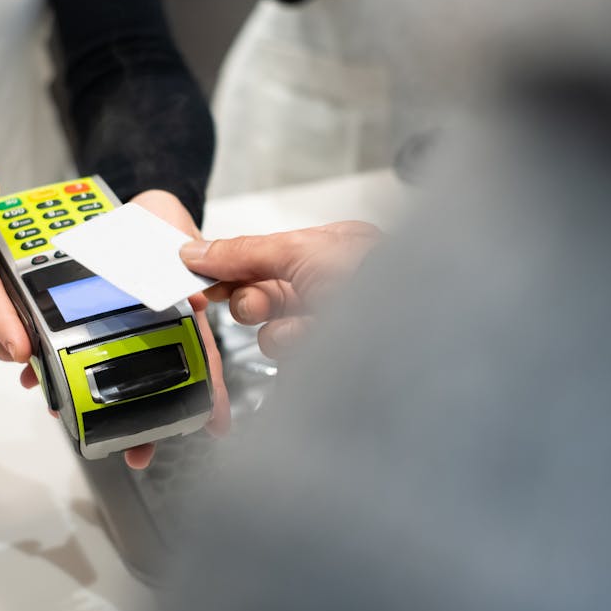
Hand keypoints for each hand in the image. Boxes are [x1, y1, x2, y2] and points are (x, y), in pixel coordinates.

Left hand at [17, 189, 231, 469]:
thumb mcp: (173, 230)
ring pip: (103, 374)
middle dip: (146, 424)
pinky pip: (63, 348)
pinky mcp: (77, 320)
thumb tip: (198, 300)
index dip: (211, 392)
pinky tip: (36, 379)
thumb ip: (185, 255)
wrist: (116, 208)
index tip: (215, 425)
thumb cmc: (154, 222)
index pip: (200, 356)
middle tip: (139, 454)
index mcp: (180, 312)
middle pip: (152, 383)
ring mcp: (113, 329)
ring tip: (78, 428)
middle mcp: (147, 329)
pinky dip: (49, 366)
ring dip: (90, 404)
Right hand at [178, 221, 380, 358]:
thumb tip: (197, 250)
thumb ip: (246, 250)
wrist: (412, 328)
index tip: (200, 277)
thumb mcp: (302, 250)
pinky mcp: (324, 361)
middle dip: (254, 301)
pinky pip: (288, 356)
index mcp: (327, 250)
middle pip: (262, 295)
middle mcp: (328, 286)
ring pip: (271, 331)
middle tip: (256, 304)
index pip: (264, 256)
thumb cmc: (374, 279)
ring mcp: (327, 326)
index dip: (231, 266)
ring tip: (306, 327)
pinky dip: (296, 349)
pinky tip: (316, 344)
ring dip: (280, 330)